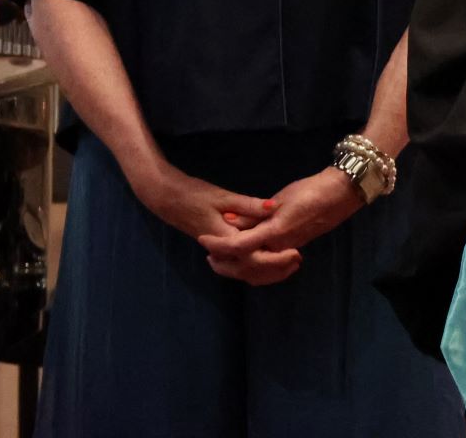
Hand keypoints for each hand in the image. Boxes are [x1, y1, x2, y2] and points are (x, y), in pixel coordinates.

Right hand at [127, 161, 295, 283]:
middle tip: (298, 259)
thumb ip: (248, 205)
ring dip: (267, 269)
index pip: (253, 259)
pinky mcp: (220, 247)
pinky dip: (256, 263)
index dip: (276, 260)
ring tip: (290, 261)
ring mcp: (219, 251)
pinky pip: (239, 263)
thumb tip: (273, 207)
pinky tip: (272, 255)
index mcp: (224, 238)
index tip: (296, 253)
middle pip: (251, 271)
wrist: (167, 199)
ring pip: (244, 270)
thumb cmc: (194, 195)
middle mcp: (222, 250)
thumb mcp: (223, 196)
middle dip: (275, 269)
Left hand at [199, 167, 362, 285]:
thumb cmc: (312, 192)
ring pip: (257, 271)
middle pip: (245, 267)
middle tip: (210, 256)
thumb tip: (229, 219)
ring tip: (223, 258)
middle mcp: (279, 247)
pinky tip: (248, 258)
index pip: (238, 247)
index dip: (218, 245)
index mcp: (274, 233)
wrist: (340, 194)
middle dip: (225, 265)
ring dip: (238, 268)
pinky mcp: (292, 247)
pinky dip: (254, 267)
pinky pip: (268, 266)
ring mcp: (287, 249)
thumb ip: (254, 212)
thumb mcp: (281, 199)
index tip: (202, 240)